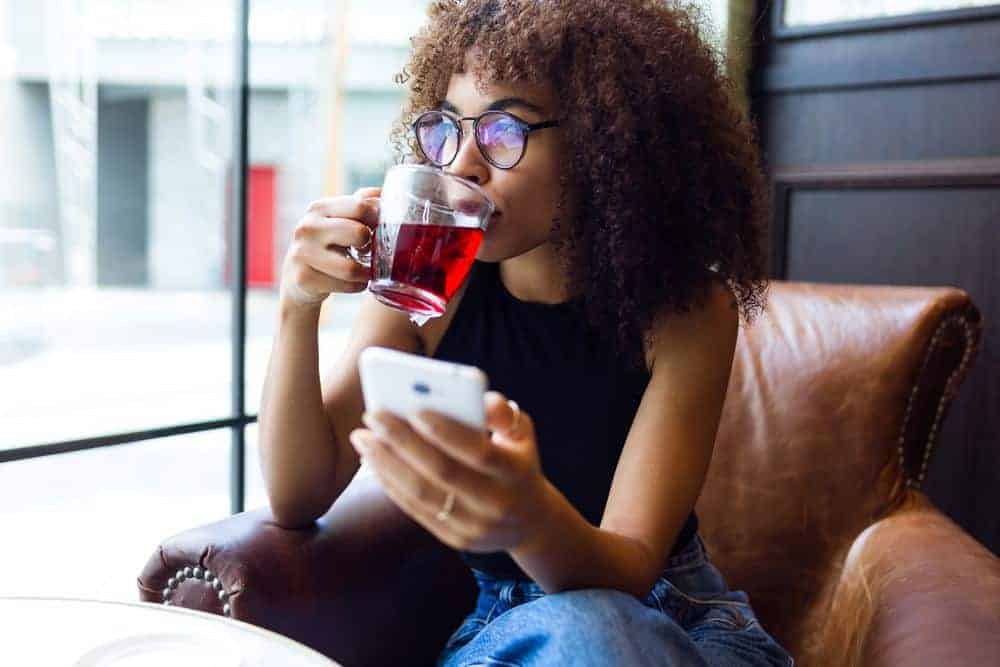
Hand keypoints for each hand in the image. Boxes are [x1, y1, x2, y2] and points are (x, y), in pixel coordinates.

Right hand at [278, 186, 380, 309]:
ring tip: (365, 272)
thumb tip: (387, 192)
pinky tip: (353, 282)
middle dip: (371, 246)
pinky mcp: (304, 278)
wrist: (297, 279)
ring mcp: (303, 253)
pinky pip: (346, 285)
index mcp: (319, 208)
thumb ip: (362, 204)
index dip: (378, 220)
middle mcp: (308, 227)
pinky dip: (357, 286)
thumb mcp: (340, 221)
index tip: (377, 230)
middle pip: (359, 234)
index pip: (361, 206)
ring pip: (352, 268)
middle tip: (368, 252)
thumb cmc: (326, 246)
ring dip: (366, 273)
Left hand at [349, 391, 549, 553]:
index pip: (479, 452)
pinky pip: (416, 510)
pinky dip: (391, 484)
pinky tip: (373, 461)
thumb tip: (480, 400)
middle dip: (404, 442)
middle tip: (373, 416)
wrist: (530, 521)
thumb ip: (502, 413)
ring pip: (422, 494)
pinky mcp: (456, 540)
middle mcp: (497, 504)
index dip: (446, 432)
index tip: (414, 408)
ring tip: (363, 438)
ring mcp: (475, 526)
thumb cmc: (516, 461)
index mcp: (516, 472)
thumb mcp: (521, 433)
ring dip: (387, 464)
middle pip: (442, 473)